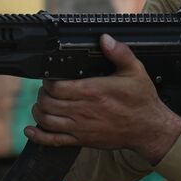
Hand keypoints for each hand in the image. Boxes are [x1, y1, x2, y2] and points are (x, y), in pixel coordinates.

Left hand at [24, 35, 180, 163]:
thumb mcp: (135, 71)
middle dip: (43, 94)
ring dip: (39, 111)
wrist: (149, 129)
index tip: (52, 77)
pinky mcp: (82, 140)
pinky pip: (53, 140)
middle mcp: (83, 110)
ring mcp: (80, 127)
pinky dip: (38, 135)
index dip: (49, 80)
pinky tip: (31, 130)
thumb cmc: (142, 100)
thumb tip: (105, 39)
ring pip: (46, 120)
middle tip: (48, 89)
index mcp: (92, 90)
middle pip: (47, 102)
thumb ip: (119, 52)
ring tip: (43, 104)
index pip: (56, 85)